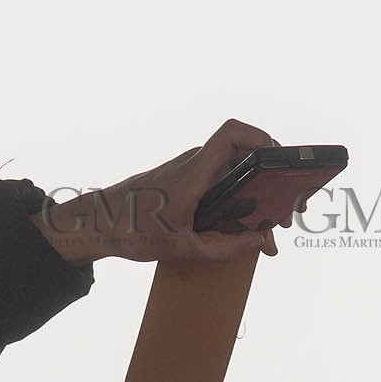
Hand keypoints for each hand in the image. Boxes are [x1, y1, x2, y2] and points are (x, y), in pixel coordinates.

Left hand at [32, 119, 285, 263]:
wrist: (96, 223)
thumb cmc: (130, 230)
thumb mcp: (181, 247)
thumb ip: (223, 248)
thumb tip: (258, 243)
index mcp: (194, 172)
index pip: (233, 133)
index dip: (261, 138)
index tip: (280, 162)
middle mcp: (194, 164)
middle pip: (245, 157)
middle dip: (271, 183)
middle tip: (284, 216)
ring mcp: (189, 171)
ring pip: (234, 173)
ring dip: (256, 196)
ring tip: (266, 230)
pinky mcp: (185, 181)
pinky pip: (220, 182)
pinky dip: (237, 200)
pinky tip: (242, 228)